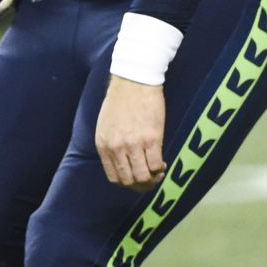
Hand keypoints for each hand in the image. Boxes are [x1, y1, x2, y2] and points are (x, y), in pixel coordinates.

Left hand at [96, 76, 166, 190]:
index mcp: (104, 145)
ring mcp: (134, 144)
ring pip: (143, 176)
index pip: (114, 178)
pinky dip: (160, 168)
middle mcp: (117, 148)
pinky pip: (156, 165)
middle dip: (141, 185)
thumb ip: (111, 145)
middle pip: (129, 181)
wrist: (134, 81)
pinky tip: (162, 163)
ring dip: (152, 179)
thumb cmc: (120, 101)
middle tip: (150, 179)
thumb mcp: (105, 126)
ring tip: (157, 171)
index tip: (135, 179)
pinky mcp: (152, 138)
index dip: (127, 183)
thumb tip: (121, 163)